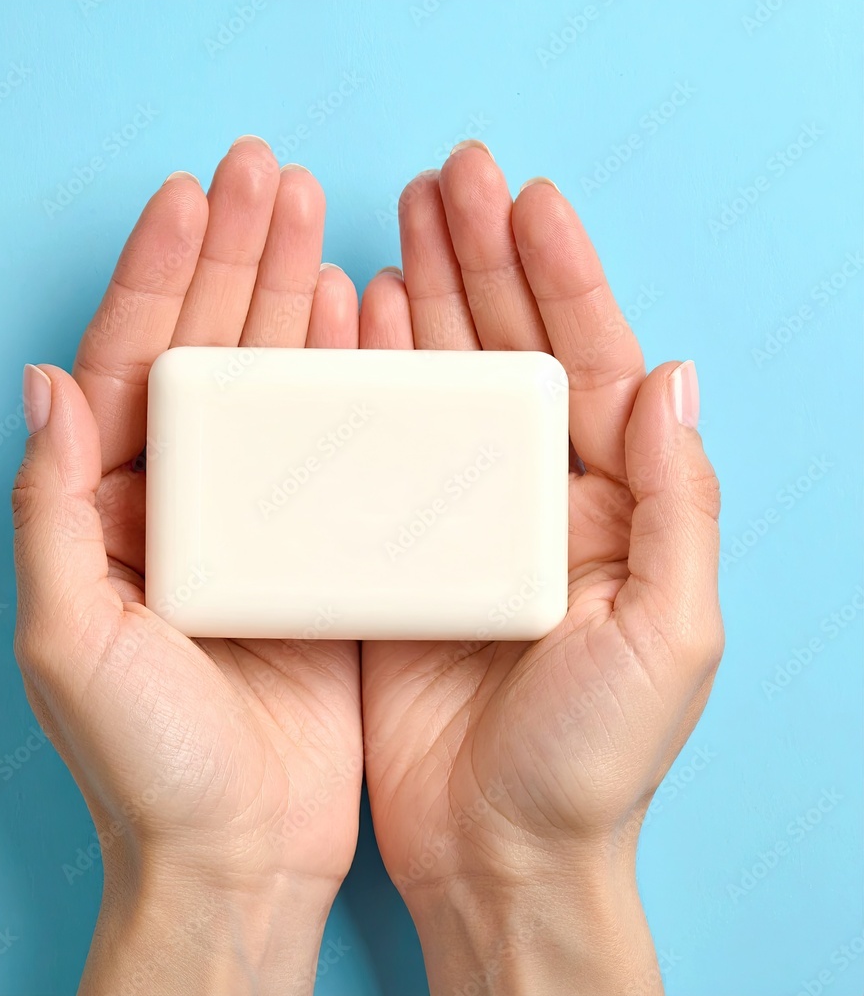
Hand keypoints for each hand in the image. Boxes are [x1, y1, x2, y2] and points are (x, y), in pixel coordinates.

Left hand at [12, 139, 361, 994]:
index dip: (159, 275)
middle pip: (207, 353)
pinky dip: (343, 381)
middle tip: (270, 176)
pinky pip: (329, 446)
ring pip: (272, 386)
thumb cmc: (146, 761)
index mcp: (111, 509)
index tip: (193, 197)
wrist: (237, 851)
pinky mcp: (317, 552)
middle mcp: (180, 502)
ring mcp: (254, 521)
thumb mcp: (71, 637)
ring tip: (316, 223)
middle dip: (235, 261)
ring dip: (291, 301)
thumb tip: (44, 381)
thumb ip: (53, 508)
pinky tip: (359, 323)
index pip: (132, 363)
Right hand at [358, 143, 723, 994]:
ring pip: (443, 389)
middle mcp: (539, 500)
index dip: (562, 277)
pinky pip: (382, 450)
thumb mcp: (670, 633)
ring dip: (424, 306)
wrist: (499, 850)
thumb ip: (680, 502)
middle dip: (484, 264)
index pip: (592, 364)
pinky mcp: (397, 557)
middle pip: (512, 355)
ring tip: (395, 228)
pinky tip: (352, 330)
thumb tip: (672, 374)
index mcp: (612, 507)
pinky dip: (369, 386)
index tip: (526, 200)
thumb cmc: (592, 758)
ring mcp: (461, 522)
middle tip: (446, 182)